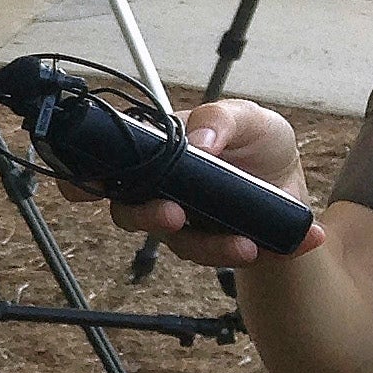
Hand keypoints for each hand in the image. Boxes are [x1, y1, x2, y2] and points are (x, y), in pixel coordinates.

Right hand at [54, 99, 323, 267]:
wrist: (290, 178)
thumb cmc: (255, 139)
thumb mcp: (246, 116)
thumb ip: (220, 119)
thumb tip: (198, 141)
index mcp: (150, 152)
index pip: (99, 167)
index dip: (82, 179)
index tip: (88, 186)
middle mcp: (154, 191)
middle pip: (127, 212)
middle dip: (145, 217)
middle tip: (172, 215)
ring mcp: (181, 223)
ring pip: (175, 244)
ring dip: (206, 248)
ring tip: (243, 245)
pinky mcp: (212, 246)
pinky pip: (221, 257)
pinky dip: (252, 253)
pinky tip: (278, 246)